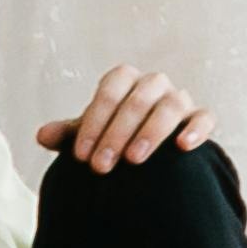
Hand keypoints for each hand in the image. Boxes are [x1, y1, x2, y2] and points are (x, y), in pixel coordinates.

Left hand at [41, 64, 218, 173]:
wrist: (141, 153)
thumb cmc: (110, 138)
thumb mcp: (88, 136)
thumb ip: (68, 134)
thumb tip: (42, 135)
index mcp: (125, 81)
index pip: (112, 88)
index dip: (95, 120)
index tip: (81, 156)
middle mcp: (154, 84)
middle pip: (140, 97)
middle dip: (117, 132)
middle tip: (101, 167)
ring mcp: (179, 99)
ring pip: (172, 104)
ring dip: (152, 131)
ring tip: (134, 160)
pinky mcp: (199, 118)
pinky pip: (204, 117)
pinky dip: (196, 129)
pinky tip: (183, 147)